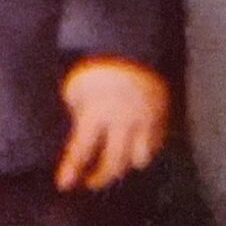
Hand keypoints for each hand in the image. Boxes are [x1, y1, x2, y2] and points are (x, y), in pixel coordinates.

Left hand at [57, 59, 168, 191]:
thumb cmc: (97, 61)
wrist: (134, 40)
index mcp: (96, 114)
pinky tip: (138, 149)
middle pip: (113, 164)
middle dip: (100, 177)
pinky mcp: (161, 112)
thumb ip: (77, 107)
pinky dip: (146, 149)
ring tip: (117, 166)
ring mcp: (144, 120)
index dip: (72, 170)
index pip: (81, 151)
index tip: (64, 185)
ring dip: (126, 165)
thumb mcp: (76, 83)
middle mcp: (122, 123)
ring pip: (139, 158)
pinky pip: (157, 142)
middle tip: (90, 182)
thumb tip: (77, 122)